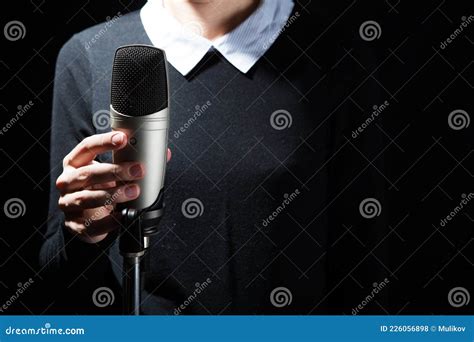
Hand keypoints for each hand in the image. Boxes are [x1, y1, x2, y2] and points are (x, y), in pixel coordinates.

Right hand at [56, 131, 170, 243]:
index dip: (104, 142)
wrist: (86, 218)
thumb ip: (132, 162)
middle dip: (115, 171)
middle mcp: (68, 182)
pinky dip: (110, 220)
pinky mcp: (75, 225)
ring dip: (113, 194)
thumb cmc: (99, 188)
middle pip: (88, 173)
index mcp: (75, 163)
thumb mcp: (110, 173)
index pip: (87, 147)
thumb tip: (163, 154)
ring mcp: (68, 204)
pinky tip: (124, 214)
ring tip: (134, 191)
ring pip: (87, 198)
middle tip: (138, 170)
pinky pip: (92, 223)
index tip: (123, 138)